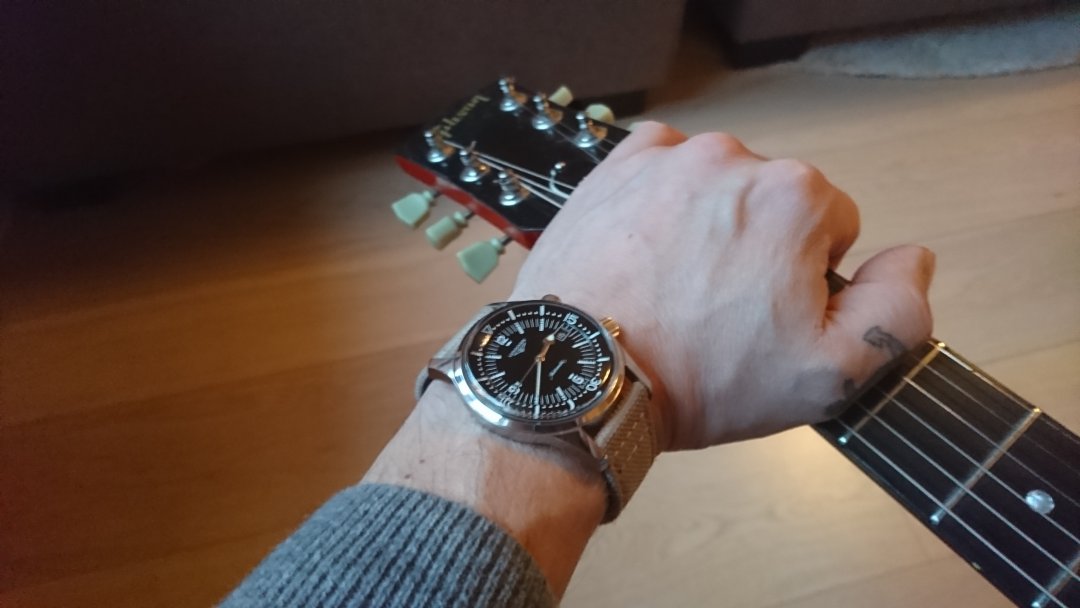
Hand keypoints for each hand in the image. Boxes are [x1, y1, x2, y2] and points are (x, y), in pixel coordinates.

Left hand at [510, 122, 933, 449]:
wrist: (582, 375)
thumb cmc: (706, 377)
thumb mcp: (829, 374)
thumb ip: (899, 311)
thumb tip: (915, 257)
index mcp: (797, 195)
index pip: (834, 230)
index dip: (808, 283)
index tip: (765, 322)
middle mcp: (733, 156)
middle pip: (774, 205)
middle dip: (759, 251)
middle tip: (715, 314)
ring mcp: (666, 157)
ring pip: (717, 190)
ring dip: (708, 227)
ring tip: (672, 290)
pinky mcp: (613, 167)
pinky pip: (660, 174)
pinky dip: (660, 205)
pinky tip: (644, 255)